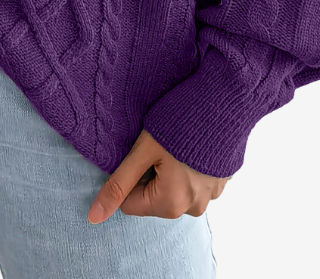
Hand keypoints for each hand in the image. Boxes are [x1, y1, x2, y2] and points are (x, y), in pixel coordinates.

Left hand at [87, 129, 229, 222]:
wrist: (225, 100)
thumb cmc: (180, 123)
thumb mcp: (143, 151)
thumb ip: (118, 185)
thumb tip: (93, 217)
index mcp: (171, 204)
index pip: (130, 203)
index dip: (129, 175)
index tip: (140, 153)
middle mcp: (193, 208)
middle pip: (153, 198)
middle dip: (150, 174)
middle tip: (159, 145)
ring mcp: (211, 196)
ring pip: (173, 190)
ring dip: (170, 171)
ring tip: (176, 143)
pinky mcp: (222, 182)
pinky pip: (193, 182)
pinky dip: (188, 167)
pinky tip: (192, 145)